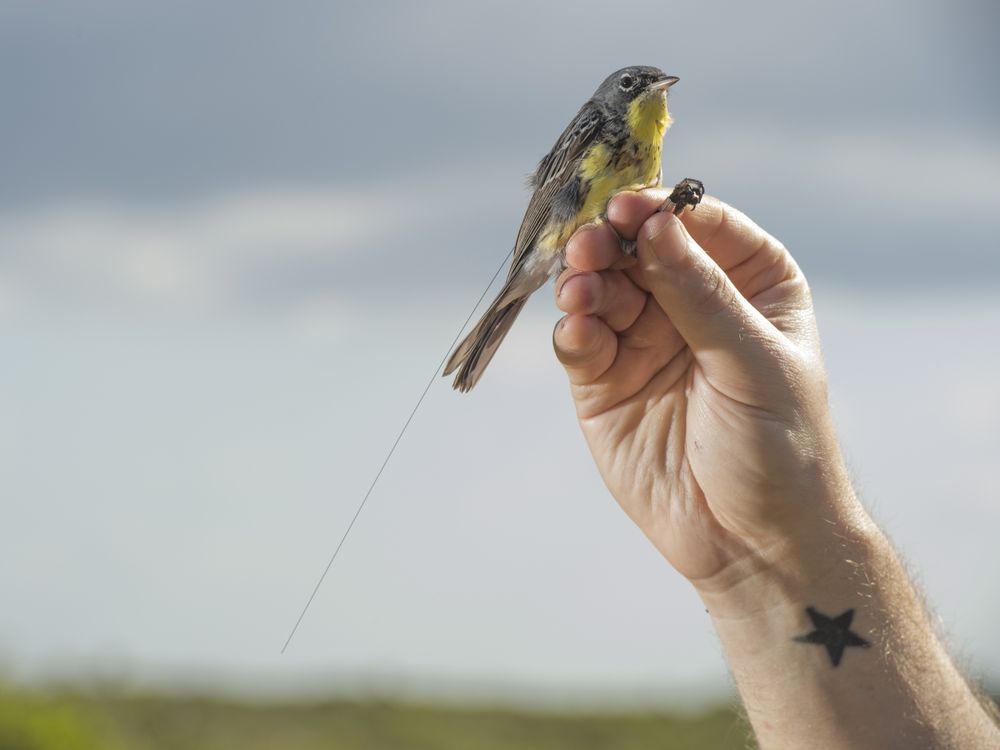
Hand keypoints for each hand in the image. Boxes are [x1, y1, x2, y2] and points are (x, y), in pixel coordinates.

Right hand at [553, 190, 857, 588]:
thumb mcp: (752, 363)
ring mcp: (644, 342)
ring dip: (586, 282)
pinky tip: (579, 331)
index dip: (662, 212)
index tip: (629, 209)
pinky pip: (581, 341)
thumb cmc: (779, 448)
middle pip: (640, 250)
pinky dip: (573, 331)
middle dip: (612, 243)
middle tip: (592, 246)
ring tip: (581, 290)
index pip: (698, 226)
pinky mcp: (605, 383)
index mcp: (749, 284)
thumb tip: (656, 224)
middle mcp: (692, 304)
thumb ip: (701, 295)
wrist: (750, 543)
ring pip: (603, 289)